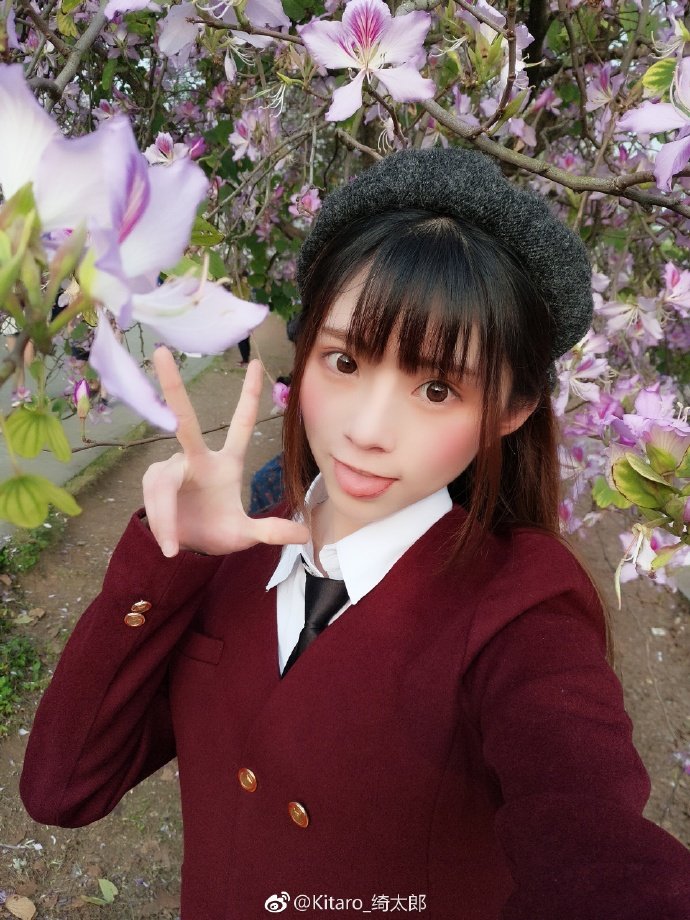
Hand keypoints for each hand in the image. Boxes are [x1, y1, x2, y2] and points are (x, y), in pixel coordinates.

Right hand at [142, 347, 309, 556]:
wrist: (185, 549)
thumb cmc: (216, 531)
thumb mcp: (244, 535)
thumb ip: (271, 532)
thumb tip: (305, 535)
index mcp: (225, 463)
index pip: (240, 424)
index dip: (248, 395)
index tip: (255, 364)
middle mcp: (196, 458)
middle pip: (184, 421)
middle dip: (172, 387)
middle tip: (162, 353)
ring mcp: (171, 467)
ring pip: (165, 485)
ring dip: (168, 516)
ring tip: (173, 546)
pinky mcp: (152, 481)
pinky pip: (156, 500)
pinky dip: (163, 525)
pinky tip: (169, 545)